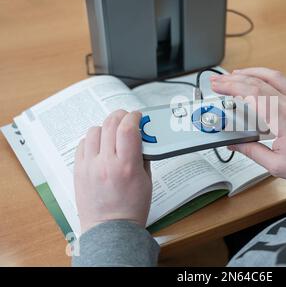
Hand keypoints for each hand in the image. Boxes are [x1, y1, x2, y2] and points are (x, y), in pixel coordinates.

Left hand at [74, 110, 151, 233]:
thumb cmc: (131, 208)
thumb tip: (141, 137)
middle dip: (120, 116)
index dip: (134, 117)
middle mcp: (106, 163)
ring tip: (112, 134)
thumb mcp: (147, 180)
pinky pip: (83, 144)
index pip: (128, 129)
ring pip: (95, 131)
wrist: (110, 229)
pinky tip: (100, 146)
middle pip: (110, 124)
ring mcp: (89, 166)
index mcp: (126, 166)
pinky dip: (93, 140)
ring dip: (106, 127)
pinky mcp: (78, 170)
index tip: (137, 116)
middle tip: (126, 118)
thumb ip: (143, 156)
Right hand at [210, 68, 285, 185]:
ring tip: (231, 75)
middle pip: (258, 83)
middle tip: (216, 81)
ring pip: (270, 77)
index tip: (218, 86)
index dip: (232, 87)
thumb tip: (233, 144)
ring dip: (249, 73)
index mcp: (284, 120)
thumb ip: (252, 152)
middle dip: (233, 79)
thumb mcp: (278, 165)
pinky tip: (255, 78)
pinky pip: (280, 81)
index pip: (254, 95)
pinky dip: (264, 75)